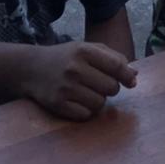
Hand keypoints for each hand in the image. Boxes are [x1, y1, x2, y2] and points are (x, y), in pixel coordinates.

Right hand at [19, 41, 137, 120]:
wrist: (30, 68)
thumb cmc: (65, 57)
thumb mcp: (87, 48)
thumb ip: (112, 57)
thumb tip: (134, 75)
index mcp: (84, 51)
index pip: (116, 66)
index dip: (127, 76)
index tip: (131, 82)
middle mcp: (75, 68)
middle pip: (111, 88)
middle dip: (110, 88)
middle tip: (99, 84)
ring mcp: (65, 87)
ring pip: (100, 103)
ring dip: (98, 100)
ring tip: (87, 92)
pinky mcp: (57, 104)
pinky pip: (85, 115)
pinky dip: (85, 111)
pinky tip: (77, 101)